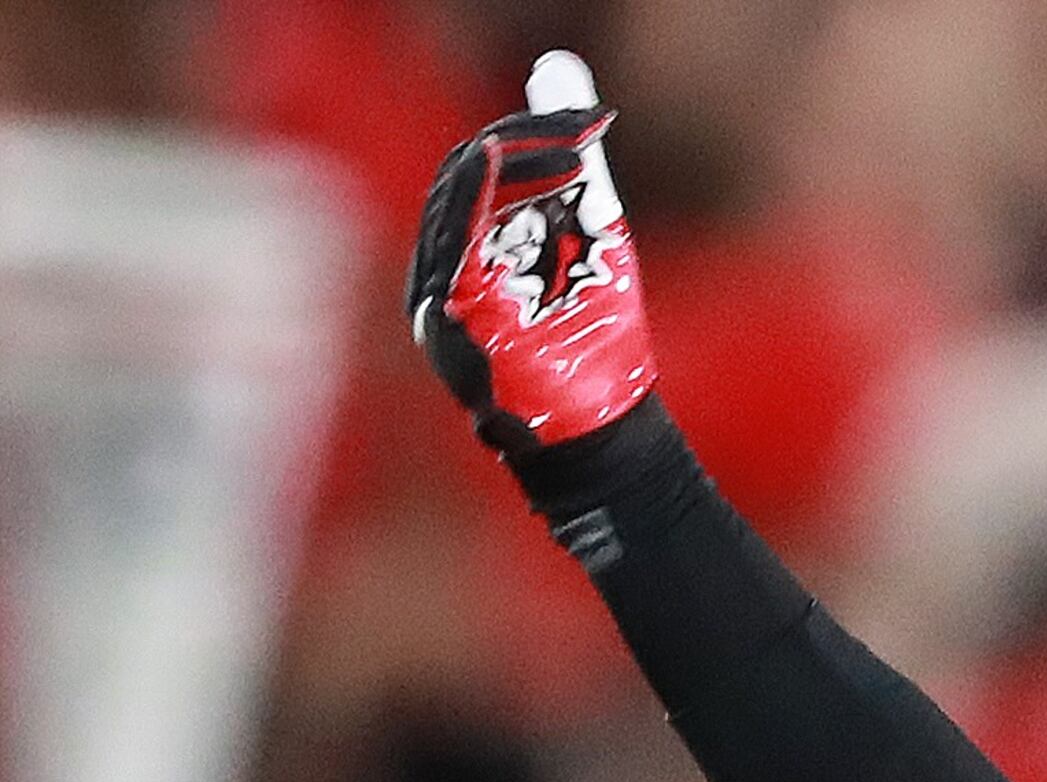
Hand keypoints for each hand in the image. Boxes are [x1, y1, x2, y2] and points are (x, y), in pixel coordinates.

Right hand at [405, 51, 657, 453]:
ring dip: (517, 169)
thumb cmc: (596, 343)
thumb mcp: (594, 239)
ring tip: (574, 157)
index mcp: (470, 254)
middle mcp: (443, 272)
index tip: (589, 121)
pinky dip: (486, 198)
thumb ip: (581, 168)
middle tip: (581, 132)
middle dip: (523, 145)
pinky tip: (520, 172)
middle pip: (466, 178)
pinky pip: (455, 240)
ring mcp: (439, 294)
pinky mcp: (449, 316)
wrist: (602, 429)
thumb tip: (568, 82)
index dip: (532, 138)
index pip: (482, 171)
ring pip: (458, 202)